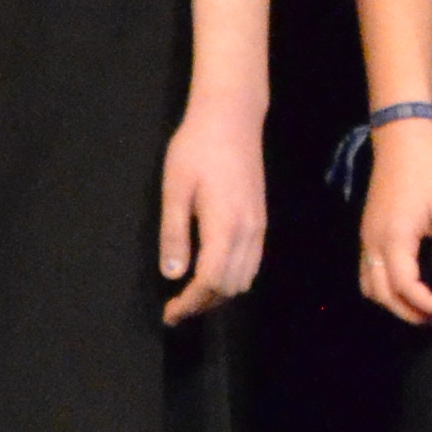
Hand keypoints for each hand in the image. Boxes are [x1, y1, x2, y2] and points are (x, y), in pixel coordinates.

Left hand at [159, 97, 266, 321]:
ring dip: (219, 294)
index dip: (189, 304)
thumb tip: (173, 275)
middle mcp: (249, 232)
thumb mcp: (175, 189)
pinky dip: (233, 277)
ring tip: (192, 293)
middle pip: (230, 287)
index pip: (209, 281)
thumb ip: (174, 234)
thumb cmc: (197, 148)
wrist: (232, 117)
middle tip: (176, 307)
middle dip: (203, 304)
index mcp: (225, 226)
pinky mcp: (261, 220)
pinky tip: (212, 271)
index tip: (169, 314)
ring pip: (245, 279)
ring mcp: (259, 226)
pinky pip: (253, 263)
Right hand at [358, 112, 431, 326]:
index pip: (406, 289)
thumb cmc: (430, 173)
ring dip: (394, 304)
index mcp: (394, 240)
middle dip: (410, 313)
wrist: (402, 142)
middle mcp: (373, 245)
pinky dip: (383, 290)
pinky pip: (366, 273)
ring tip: (422, 308)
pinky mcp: (366, 233)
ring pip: (370, 288)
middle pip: (383, 295)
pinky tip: (405, 288)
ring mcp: (365, 239)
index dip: (427, 306)